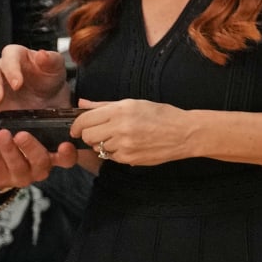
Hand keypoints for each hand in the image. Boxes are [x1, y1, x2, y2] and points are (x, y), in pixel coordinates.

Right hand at [0, 44, 69, 116]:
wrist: (48, 98)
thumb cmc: (50, 78)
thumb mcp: (56, 68)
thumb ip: (51, 60)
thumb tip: (41, 54)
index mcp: (18, 55)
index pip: (9, 55)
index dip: (11, 68)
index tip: (18, 84)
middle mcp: (2, 67)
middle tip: (0, 98)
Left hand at [0, 121, 77, 193]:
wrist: (0, 168)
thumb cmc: (25, 146)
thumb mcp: (39, 137)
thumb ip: (46, 127)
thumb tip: (50, 104)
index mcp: (53, 159)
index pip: (67, 160)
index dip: (67, 154)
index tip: (64, 145)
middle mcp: (38, 170)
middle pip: (39, 161)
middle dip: (30, 147)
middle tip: (21, 135)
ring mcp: (19, 177)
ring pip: (14, 163)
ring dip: (7, 148)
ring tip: (1, 133)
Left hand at [70, 98, 194, 166]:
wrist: (184, 133)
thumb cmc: (162, 115)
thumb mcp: (134, 103)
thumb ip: (104, 105)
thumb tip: (82, 103)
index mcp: (121, 110)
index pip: (85, 119)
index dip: (77, 125)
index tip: (77, 128)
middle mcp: (120, 127)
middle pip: (87, 136)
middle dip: (89, 135)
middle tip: (99, 132)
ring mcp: (124, 145)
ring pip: (97, 148)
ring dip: (103, 144)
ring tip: (119, 138)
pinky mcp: (128, 158)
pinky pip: (110, 157)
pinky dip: (114, 152)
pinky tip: (127, 145)